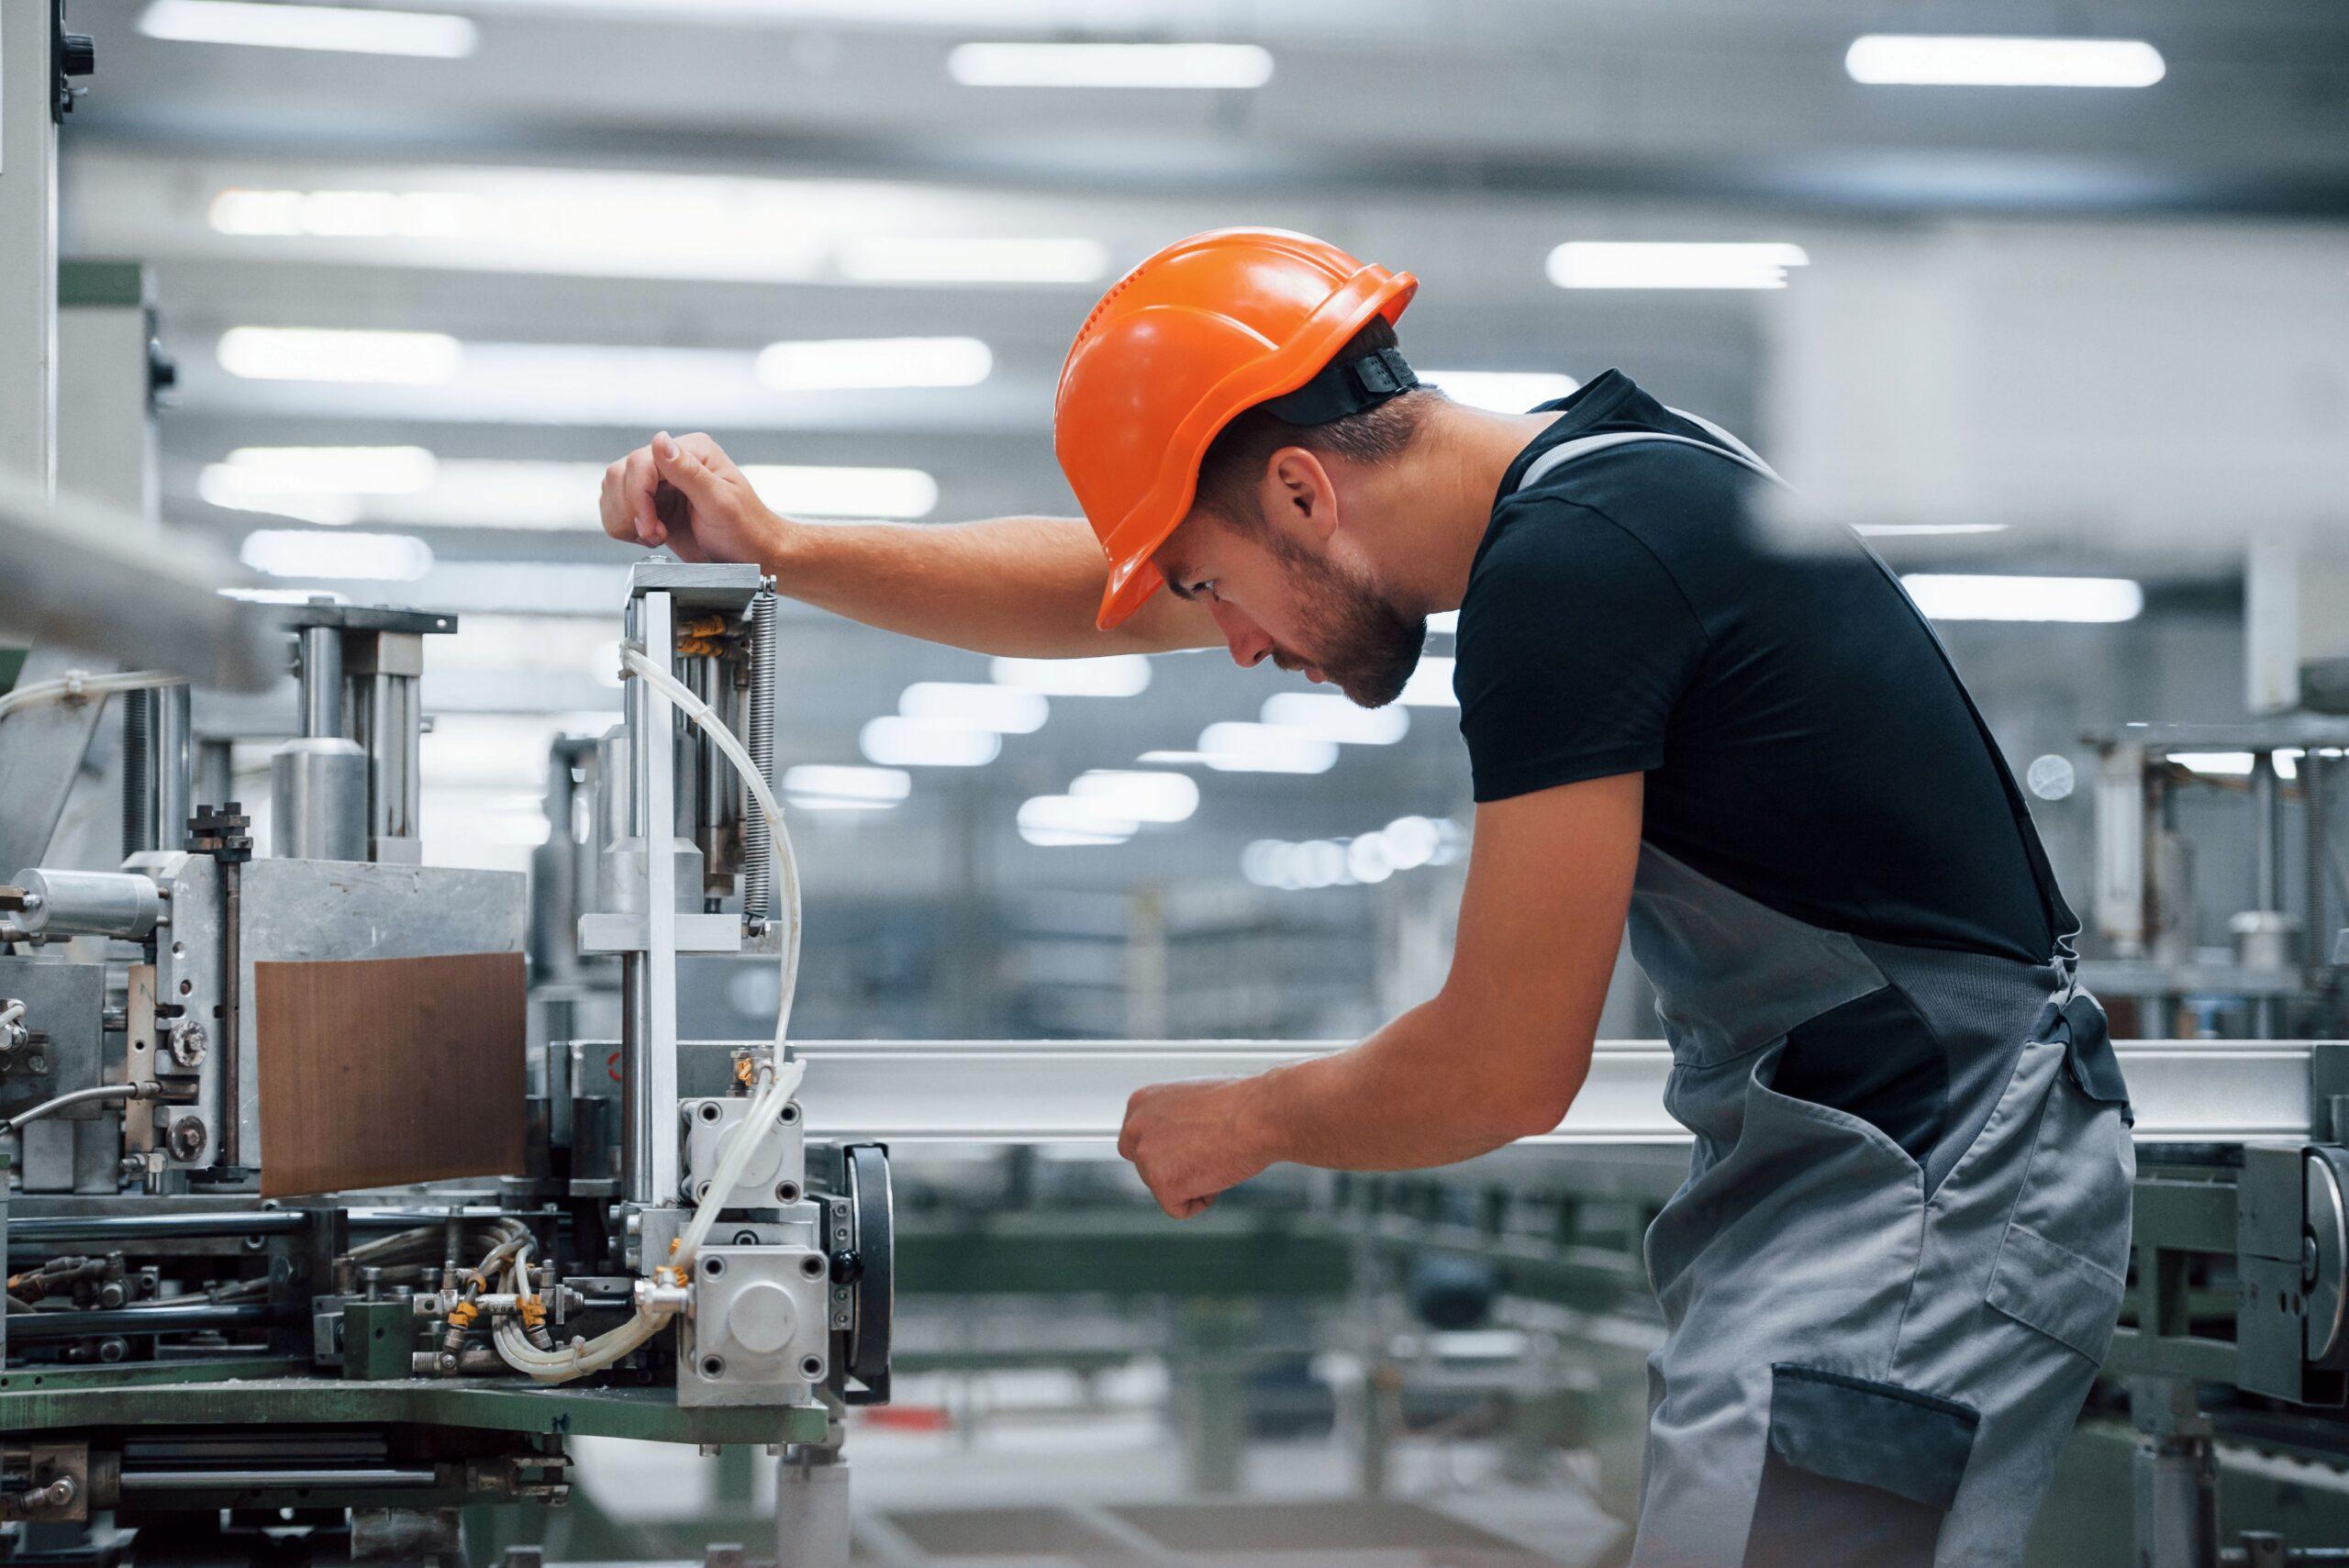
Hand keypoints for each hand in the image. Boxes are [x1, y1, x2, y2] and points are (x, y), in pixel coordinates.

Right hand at [599, 431, 782, 564]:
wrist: (753, 556)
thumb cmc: (747, 530)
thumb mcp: (721, 502)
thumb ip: (689, 472)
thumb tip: (660, 441)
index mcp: (693, 450)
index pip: (641, 461)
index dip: (637, 495)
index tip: (650, 525)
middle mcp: (673, 461)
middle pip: (620, 474)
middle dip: (632, 511)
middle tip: (657, 534)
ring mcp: (660, 482)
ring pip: (612, 490)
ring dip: (626, 520)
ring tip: (656, 535)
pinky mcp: (651, 503)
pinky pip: (616, 507)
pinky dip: (624, 527)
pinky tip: (650, 535)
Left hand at [1117, 1077, 1274, 1218]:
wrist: (1258, 1114)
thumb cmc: (1239, 1103)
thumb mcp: (1193, 1100)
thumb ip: (1172, 1120)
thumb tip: (1176, 1139)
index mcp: (1141, 1102)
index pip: (1139, 1142)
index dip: (1170, 1151)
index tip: (1193, 1146)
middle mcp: (1135, 1127)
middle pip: (1147, 1169)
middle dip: (1174, 1170)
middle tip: (1206, 1155)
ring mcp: (1146, 1156)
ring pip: (1165, 1189)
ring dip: (1193, 1182)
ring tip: (1217, 1155)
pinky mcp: (1162, 1184)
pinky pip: (1180, 1209)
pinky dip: (1203, 1199)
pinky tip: (1218, 1172)